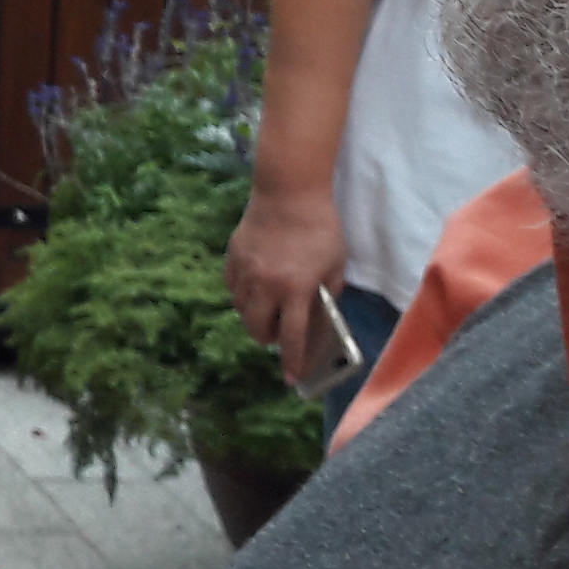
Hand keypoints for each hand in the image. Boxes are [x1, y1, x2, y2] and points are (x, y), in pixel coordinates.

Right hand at [226, 188, 346, 378]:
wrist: (288, 191)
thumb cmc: (321, 227)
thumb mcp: (335, 263)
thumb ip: (327, 292)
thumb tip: (317, 314)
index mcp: (296, 289)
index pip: (292, 337)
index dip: (292, 360)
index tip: (292, 377)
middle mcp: (266, 285)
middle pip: (257, 329)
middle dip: (267, 339)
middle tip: (278, 335)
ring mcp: (245, 271)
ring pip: (241, 310)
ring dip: (254, 317)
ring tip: (267, 310)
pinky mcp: (232, 258)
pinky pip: (232, 287)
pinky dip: (242, 295)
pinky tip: (253, 289)